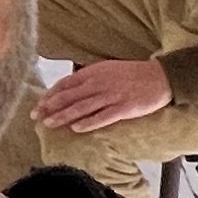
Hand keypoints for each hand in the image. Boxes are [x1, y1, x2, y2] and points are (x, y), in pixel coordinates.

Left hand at [37, 57, 171, 132]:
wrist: (160, 77)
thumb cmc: (132, 74)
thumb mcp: (107, 69)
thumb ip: (89, 78)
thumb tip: (69, 88)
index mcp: (94, 72)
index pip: (66, 83)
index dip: (51, 95)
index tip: (39, 105)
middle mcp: (99, 83)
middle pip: (70, 96)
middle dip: (51, 107)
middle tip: (36, 117)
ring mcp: (111, 95)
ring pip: (82, 107)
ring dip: (64, 116)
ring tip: (49, 124)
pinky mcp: (124, 108)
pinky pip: (103, 116)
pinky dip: (89, 122)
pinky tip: (76, 129)